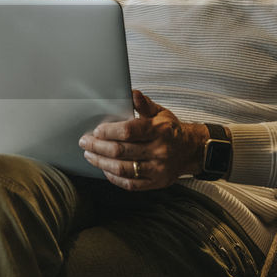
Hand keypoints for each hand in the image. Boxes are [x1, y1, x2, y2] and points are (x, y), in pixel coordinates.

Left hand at [78, 90, 208, 189]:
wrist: (190, 150)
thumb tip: (132, 93)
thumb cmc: (170, 130)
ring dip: (101, 162)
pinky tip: (105, 168)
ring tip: (90, 155)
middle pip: (121, 150)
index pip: (129, 131)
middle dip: (98, 146)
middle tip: (85, 142)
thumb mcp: (161, 112)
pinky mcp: (156, 183)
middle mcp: (160, 151)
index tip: (96, 130)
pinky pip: (130, 183)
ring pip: (122, 168)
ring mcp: (158, 169)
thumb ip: (144, 104)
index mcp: (161, 130)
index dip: (109, 131)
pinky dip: (113, 176)